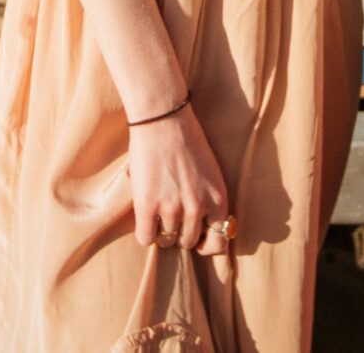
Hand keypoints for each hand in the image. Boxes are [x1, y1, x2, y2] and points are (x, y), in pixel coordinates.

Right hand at [128, 104, 229, 254]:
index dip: (205, 243)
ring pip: (167, 241)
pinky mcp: (148, 207)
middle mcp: (198, 209)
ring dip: (161, 229)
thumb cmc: (187, 142)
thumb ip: (209, 201)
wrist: (164, 120)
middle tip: (171, 214)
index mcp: (218, 200)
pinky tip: (144, 216)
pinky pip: (146, 239)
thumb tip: (203, 232)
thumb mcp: (211, 175)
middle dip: (180, 232)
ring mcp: (173, 209)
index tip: (196, 238)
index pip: (218, 243)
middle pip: (188, 242)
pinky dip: (145, 232)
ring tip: (157, 209)